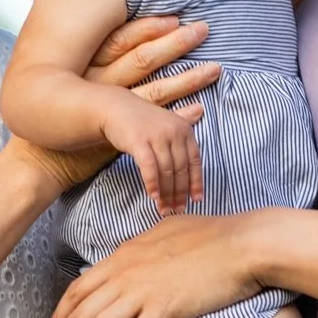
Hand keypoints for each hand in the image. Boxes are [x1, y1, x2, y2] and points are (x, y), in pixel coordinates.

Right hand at [15, 16, 218, 192]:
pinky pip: (153, 124)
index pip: (122, 40)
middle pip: (144, 57)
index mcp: (88, 68)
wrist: (38, 161)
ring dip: (188, 78)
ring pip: (155, 88)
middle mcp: (101, 84)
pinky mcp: (118, 135)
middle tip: (203, 29)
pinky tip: (198, 109)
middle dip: (176, 43)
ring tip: (214, 69)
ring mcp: (111, 110)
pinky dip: (177, 115)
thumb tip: (118, 60)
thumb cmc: (54, 125)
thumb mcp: (71, 90)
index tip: (174, 18)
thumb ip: (94, 75)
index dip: (149, 28)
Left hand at [50, 212, 262, 317]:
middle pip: (78, 316)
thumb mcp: (166, 233)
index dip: (60, 317)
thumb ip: (143, 249)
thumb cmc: (214, 236)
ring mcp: (141, 292)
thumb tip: (133, 254)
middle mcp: (124, 274)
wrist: (243, 244)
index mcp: (122, 256)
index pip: (77, 290)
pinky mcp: (163, 310)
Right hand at [103, 99, 202, 214]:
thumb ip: (185, 119)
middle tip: (178, 210)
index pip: (195, 161)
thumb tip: (201, 110)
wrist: (116, 108)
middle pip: (180, 169)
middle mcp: (173, 131)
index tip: (196, 200)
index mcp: (184, 129)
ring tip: (164, 208)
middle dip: (180, 193)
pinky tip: (153, 196)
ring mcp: (156, 136)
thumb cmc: (143, 118)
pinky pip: (149, 167)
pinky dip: (152, 184)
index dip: (196, 182)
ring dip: (166, 194)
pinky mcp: (139, 141)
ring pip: (166, 171)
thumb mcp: (167, 119)